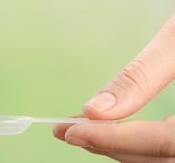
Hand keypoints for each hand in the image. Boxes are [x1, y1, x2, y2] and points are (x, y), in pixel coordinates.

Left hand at [53, 14, 174, 161]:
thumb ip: (140, 76)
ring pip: (162, 159)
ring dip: (119, 149)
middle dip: (110, 146)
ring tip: (81, 130)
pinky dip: (135, 144)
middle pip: (160, 158)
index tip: (70, 131)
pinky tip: (109, 129)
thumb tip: (94, 109)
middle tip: (66, 131)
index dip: (115, 139)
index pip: (165, 141)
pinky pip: (167, 149)